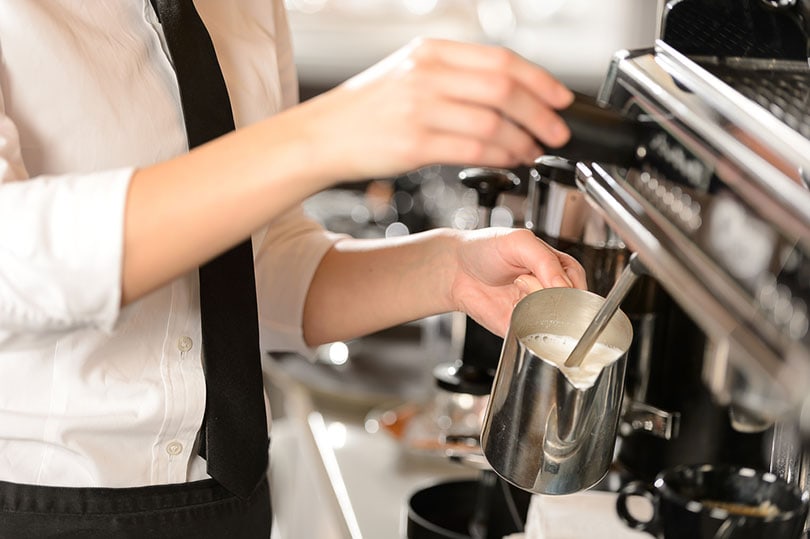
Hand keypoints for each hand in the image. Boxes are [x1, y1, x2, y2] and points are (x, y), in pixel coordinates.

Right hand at [290, 38, 573, 183]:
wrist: (320, 136)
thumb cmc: (364, 111)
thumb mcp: (407, 75)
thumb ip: (453, 78)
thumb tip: (508, 95)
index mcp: (429, 52)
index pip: (500, 59)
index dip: (540, 80)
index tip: (560, 98)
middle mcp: (427, 74)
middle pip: (504, 88)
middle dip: (541, 113)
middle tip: (557, 131)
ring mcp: (419, 108)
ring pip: (493, 121)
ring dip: (523, 140)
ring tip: (532, 151)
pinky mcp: (414, 142)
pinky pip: (473, 148)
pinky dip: (500, 156)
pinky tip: (509, 161)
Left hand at [449, 227, 586, 335]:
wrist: (456, 269)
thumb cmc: (486, 249)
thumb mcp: (520, 242)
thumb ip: (547, 261)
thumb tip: (565, 287)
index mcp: (560, 269)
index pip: (579, 285)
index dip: (564, 284)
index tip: (543, 275)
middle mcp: (552, 292)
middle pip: (566, 306)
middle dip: (544, 293)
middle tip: (521, 279)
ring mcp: (537, 311)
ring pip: (549, 321)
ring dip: (530, 305)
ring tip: (514, 288)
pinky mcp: (521, 328)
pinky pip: (531, 334)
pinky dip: (521, 321)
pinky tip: (510, 305)